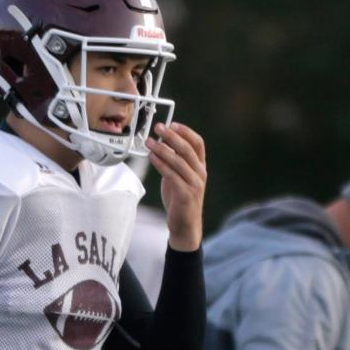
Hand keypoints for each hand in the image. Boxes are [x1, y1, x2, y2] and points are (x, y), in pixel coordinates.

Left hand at [145, 121, 205, 251]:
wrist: (185, 226)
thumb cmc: (180, 200)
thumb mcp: (180, 177)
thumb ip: (175, 162)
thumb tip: (162, 144)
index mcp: (200, 167)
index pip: (198, 143)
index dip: (186, 132)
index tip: (172, 124)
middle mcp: (200, 174)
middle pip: (187, 149)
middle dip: (171, 136)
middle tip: (158, 127)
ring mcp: (195, 184)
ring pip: (178, 161)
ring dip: (162, 149)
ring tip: (149, 142)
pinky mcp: (186, 194)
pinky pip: (171, 175)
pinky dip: (160, 164)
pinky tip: (151, 157)